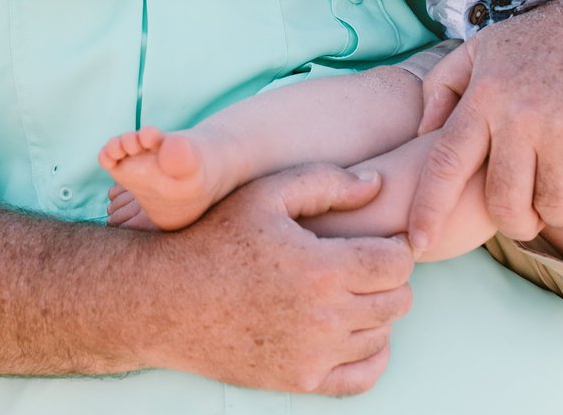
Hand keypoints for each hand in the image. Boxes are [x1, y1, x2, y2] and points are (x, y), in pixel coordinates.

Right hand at [143, 163, 414, 395]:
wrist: (165, 301)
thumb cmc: (213, 238)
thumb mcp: (265, 194)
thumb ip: (326, 182)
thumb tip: (377, 184)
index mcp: (320, 269)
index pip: (398, 263)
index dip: (395, 245)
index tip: (378, 237)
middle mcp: (323, 318)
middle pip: (397, 300)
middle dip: (388, 277)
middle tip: (362, 261)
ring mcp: (312, 355)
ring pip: (383, 334)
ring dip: (375, 311)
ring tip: (347, 289)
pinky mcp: (300, 380)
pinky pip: (364, 376)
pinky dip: (370, 353)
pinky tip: (351, 329)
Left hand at [406, 0, 562, 245]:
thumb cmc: (542, 40)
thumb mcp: (483, 49)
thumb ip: (443, 88)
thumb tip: (421, 134)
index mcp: (485, 95)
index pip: (445, 164)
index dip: (427, 210)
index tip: (415, 244)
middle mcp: (521, 114)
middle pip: (506, 204)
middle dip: (515, 222)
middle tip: (525, 214)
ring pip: (552, 209)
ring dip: (557, 210)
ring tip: (562, 180)